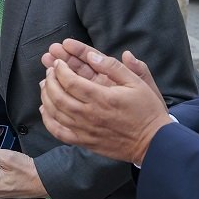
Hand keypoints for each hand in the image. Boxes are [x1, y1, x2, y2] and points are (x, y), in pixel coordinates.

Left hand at [39, 48, 172, 165]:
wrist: (154, 142)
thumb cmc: (146, 111)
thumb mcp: (136, 82)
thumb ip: (113, 67)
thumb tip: (92, 55)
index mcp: (102, 98)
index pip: (71, 81)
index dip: (60, 69)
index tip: (58, 62)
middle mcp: (90, 115)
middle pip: (58, 96)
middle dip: (50, 80)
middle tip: (49, 70)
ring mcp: (85, 130)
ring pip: (55, 112)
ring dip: (46, 96)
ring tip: (45, 84)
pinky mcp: (85, 142)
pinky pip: (59, 132)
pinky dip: (48, 120)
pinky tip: (45, 109)